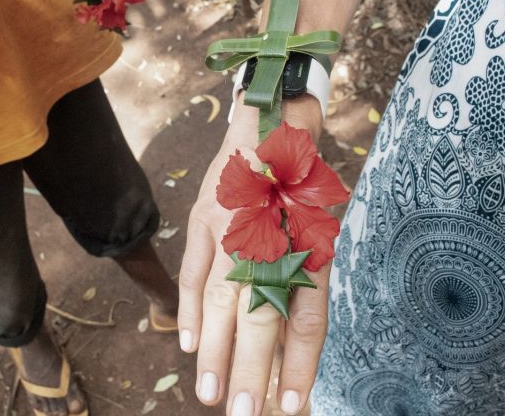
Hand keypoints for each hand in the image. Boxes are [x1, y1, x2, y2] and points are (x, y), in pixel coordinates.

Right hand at [178, 94, 329, 415]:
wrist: (276, 118)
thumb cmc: (303, 181)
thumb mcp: (318, 228)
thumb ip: (302, 281)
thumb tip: (291, 344)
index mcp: (308, 244)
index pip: (304, 318)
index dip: (297, 365)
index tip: (291, 406)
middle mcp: (272, 238)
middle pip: (260, 316)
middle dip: (251, 370)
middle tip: (244, 414)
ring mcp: (232, 226)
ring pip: (222, 300)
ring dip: (215, 349)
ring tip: (211, 394)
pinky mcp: (204, 215)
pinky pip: (193, 270)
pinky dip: (188, 308)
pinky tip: (186, 343)